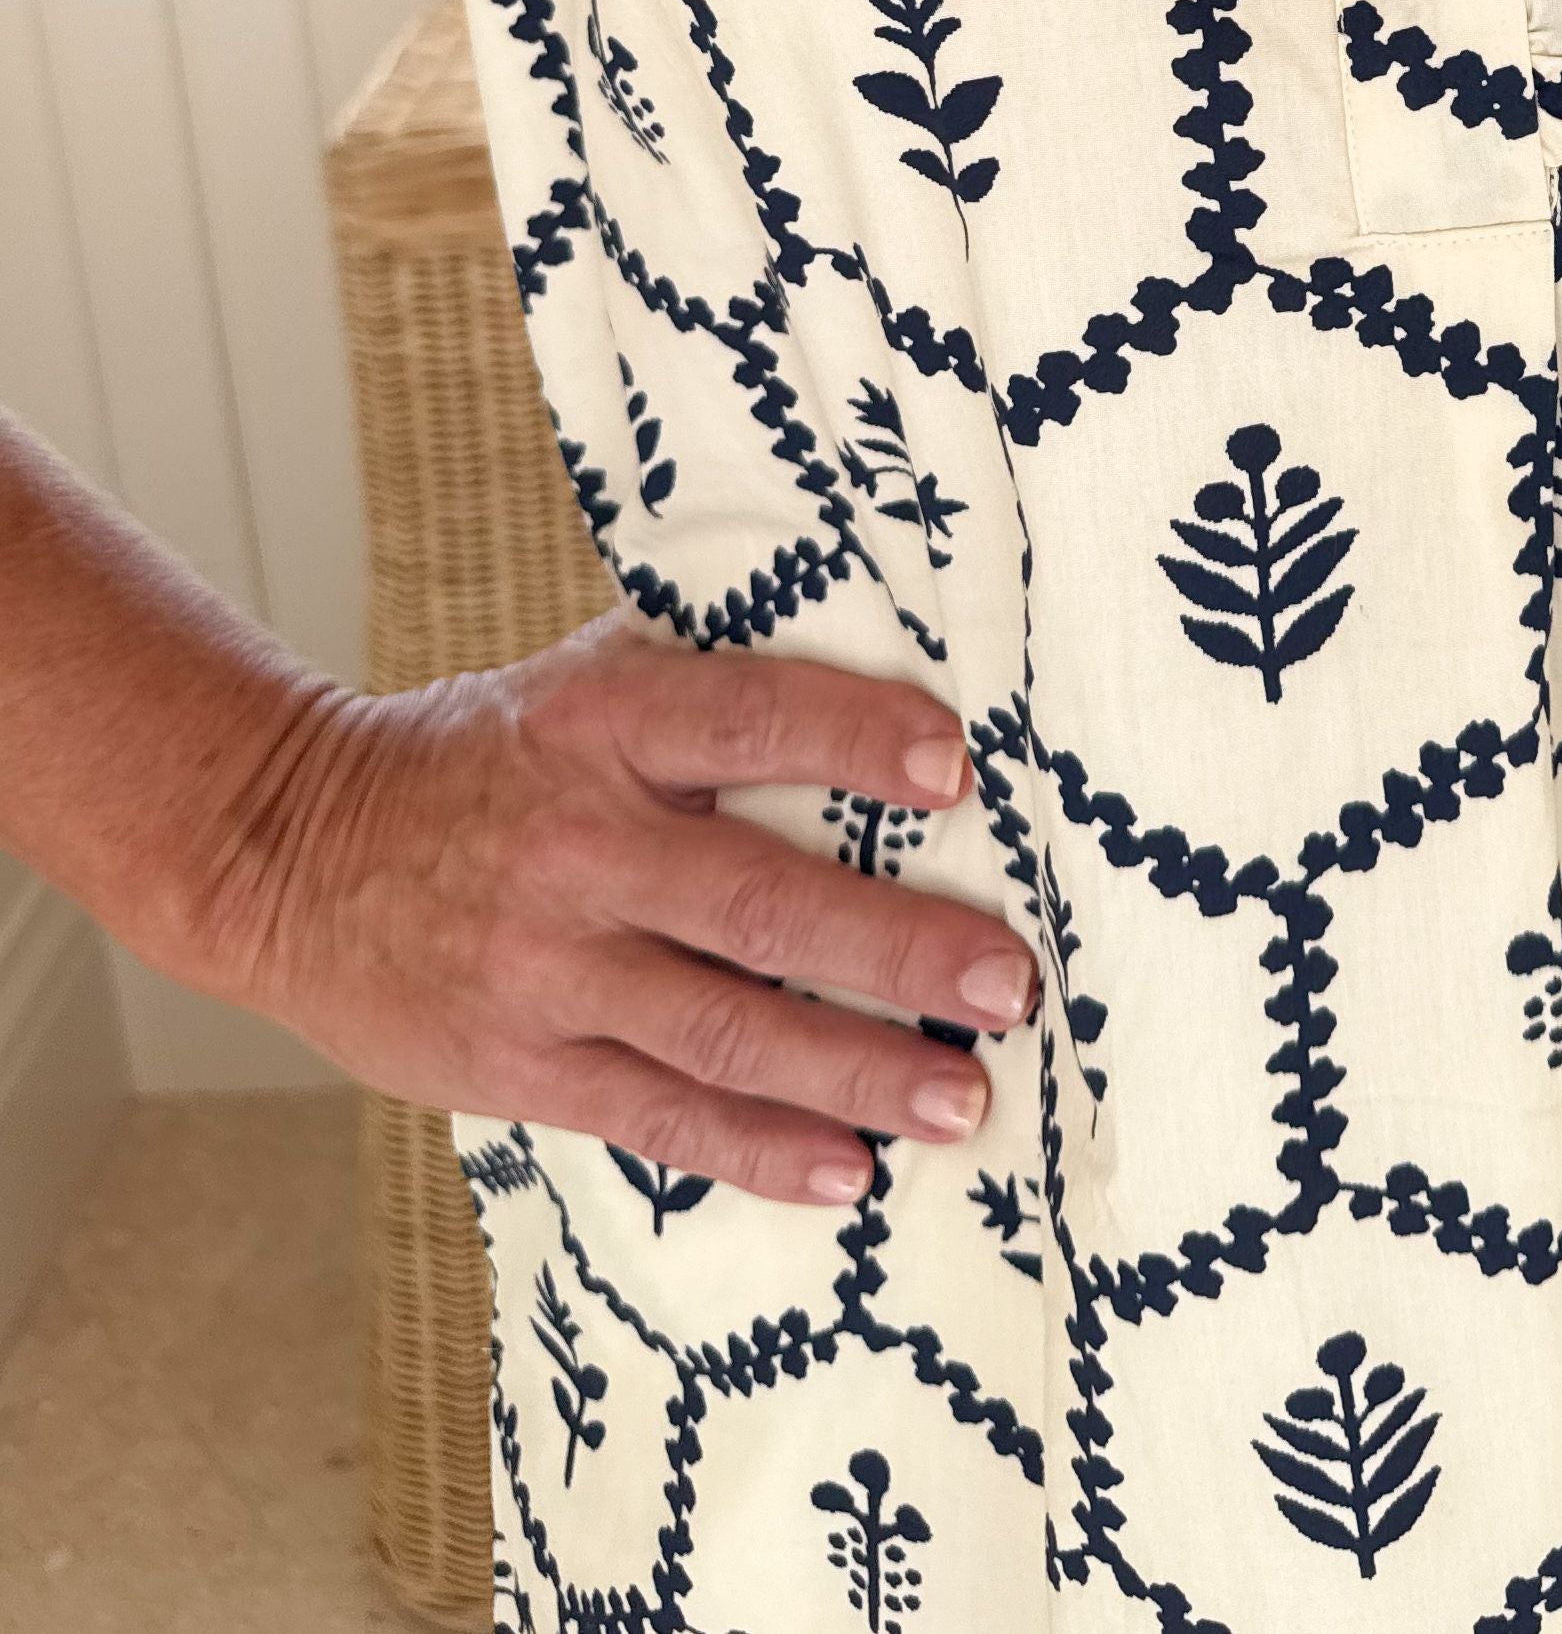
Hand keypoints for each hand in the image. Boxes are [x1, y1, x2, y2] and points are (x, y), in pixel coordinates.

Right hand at [189, 612, 1033, 1205]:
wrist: (293, 852)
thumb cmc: (492, 753)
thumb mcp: (586, 679)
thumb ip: (709, 677)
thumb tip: (884, 652)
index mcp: (605, 721)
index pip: (748, 720)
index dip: (853, 738)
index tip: (957, 769)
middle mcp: (581, 844)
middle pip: (758, 903)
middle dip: (895, 949)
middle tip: (1006, 982)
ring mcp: (548, 965)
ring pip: (723, 1029)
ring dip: (854, 1070)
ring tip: (962, 1101)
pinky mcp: (521, 1064)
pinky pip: (659, 1114)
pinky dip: (759, 1149)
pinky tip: (848, 1170)